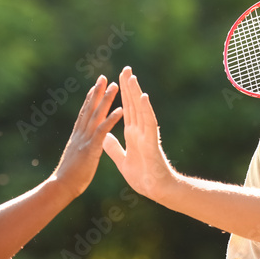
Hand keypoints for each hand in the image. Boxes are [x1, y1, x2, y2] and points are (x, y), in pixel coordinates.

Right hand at [51, 75, 123, 199]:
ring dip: (107, 99)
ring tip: (115, 86)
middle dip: (97, 92)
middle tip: (104, 77)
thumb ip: (80, 149)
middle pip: (90, 109)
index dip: (90, 99)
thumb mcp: (76, 159)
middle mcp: (80, 134)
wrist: (61, 187)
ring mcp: (85, 140)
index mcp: (77, 137)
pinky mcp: (91, 148)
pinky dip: (112, 119)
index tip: (95, 87)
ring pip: (97, 115)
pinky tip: (121, 110)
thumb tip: (81, 146)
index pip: (84, 114)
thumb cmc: (69, 177)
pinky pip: (103, 131)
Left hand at [102, 67, 175, 202]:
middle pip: (133, 105)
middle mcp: (140, 131)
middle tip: (125, 68)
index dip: (122, 94)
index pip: (125, 110)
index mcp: (132, 134)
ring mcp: (146, 134)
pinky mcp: (151, 141)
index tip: (117, 79)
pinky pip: (149, 123)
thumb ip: (114, 148)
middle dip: (129, 87)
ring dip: (136, 93)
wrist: (155, 190)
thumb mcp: (122, 160)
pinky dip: (145, 109)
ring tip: (132, 77)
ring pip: (140, 110)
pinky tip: (142, 97)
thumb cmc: (143, 177)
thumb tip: (104, 137)